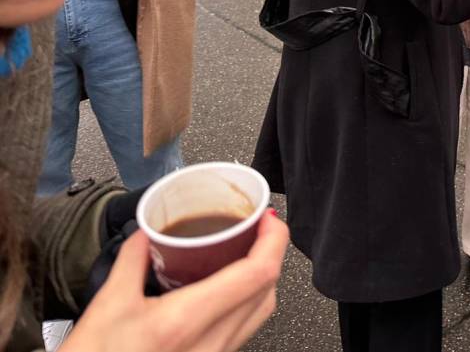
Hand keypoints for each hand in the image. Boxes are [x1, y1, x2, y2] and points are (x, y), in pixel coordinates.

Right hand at [63, 213, 288, 351]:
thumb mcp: (107, 306)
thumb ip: (132, 260)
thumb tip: (148, 231)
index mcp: (186, 321)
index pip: (257, 274)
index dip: (273, 240)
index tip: (268, 218)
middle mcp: (210, 345)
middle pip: (267, 292)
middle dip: (270, 254)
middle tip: (257, 228)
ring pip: (260, 313)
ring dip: (260, 279)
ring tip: (245, 251)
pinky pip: (242, 331)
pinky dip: (245, 302)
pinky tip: (227, 288)